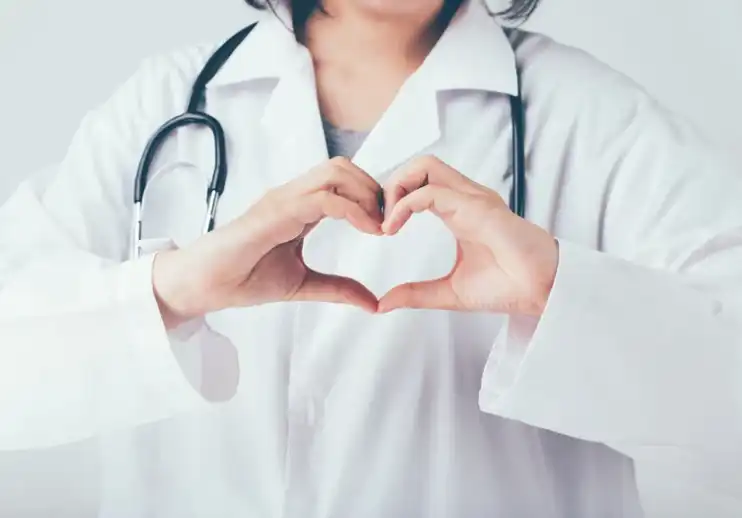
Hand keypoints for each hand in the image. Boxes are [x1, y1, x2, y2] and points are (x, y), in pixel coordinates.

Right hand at [153, 157, 382, 327]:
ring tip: (379, 225)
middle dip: (372, 189)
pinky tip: (367, 230)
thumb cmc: (243, 278)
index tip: (386, 227)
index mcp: (298, 207)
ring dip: (366, 194)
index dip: (369, 197)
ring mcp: (283, 200)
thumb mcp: (303, 284)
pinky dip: (353, 210)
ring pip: (335, 173)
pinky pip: (323, 199)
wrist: (205, 285)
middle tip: (388, 221)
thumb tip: (373, 302)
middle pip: (342, 167)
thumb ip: (337, 289)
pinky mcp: (275, 212)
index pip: (341, 181)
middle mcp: (291, 196)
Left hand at [378, 156, 558, 315]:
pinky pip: (432, 192)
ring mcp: (473, 199)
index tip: (380, 229)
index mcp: (460, 211)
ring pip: (425, 166)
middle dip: (391, 184)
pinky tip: (393, 227)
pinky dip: (405, 204)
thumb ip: (416, 294)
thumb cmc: (508, 286)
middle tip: (380, 220)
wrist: (542, 292)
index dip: (394, 198)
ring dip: (397, 187)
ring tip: (386, 221)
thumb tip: (383, 303)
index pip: (420, 183)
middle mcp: (466, 198)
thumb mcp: (449, 292)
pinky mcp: (478, 208)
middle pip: (420, 164)